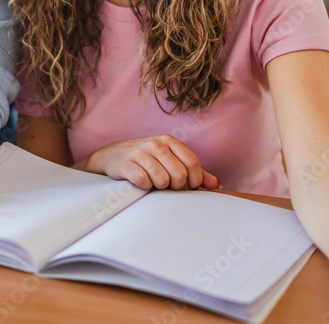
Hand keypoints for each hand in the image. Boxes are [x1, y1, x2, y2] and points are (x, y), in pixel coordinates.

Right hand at [81, 135, 219, 190]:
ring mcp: (140, 152)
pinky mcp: (126, 163)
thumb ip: (194, 172)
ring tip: (152, 183)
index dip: (195, 180)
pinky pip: (143, 182)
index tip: (190, 188)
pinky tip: (140, 182)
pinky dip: (144, 187)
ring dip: (159, 188)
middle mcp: (155, 143)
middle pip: (179, 174)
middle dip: (176, 187)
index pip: (193, 162)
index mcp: (169, 141)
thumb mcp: (170, 160)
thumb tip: (218, 185)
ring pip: (162, 180)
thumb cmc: (145, 160)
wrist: (110, 156)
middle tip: (168, 187)